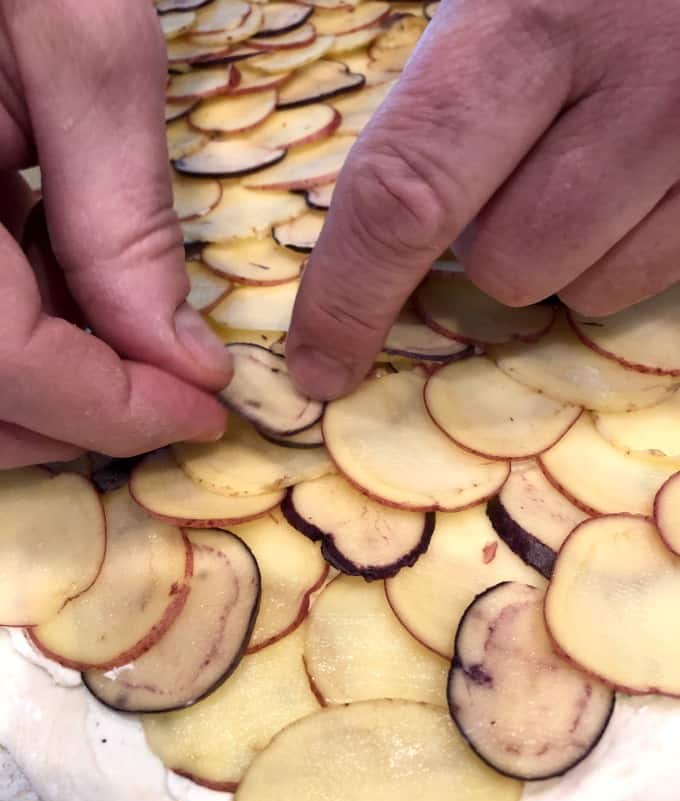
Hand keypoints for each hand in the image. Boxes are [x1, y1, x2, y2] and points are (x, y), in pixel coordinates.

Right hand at [0, 0, 230, 468]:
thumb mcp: (79, 47)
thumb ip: (125, 218)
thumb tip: (185, 363)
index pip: (8, 365)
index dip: (114, 410)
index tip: (205, 411)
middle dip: (83, 415)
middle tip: (173, 385)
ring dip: (56, 377)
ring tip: (114, 302)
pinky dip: (21, 328)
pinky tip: (55, 266)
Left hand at [287, 0, 679, 398]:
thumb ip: (443, 75)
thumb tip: (374, 212)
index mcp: (524, 13)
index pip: (407, 190)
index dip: (351, 295)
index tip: (320, 366)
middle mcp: (630, 78)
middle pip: (508, 263)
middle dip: (485, 254)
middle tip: (505, 184)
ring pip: (590, 287)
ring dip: (564, 254)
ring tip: (587, 162)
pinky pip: (659, 275)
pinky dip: (629, 251)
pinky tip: (638, 180)